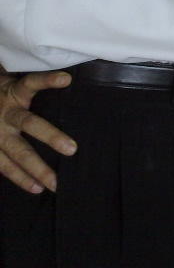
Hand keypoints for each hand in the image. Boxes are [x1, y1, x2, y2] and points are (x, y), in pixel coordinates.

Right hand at [0, 70, 75, 192]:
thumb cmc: (4, 94)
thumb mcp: (15, 84)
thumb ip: (36, 84)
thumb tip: (70, 79)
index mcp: (13, 92)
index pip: (31, 82)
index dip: (47, 80)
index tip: (67, 79)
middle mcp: (5, 113)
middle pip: (29, 123)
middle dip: (50, 137)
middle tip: (72, 149)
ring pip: (16, 152)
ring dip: (36, 169)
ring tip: (55, 182)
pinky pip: (4, 166)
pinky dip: (20, 178)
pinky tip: (37, 188)